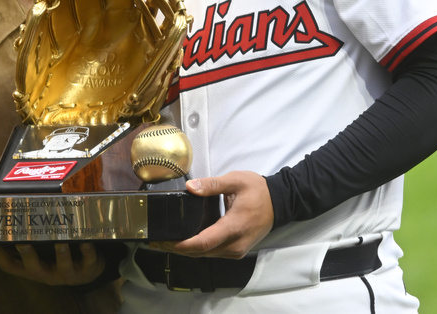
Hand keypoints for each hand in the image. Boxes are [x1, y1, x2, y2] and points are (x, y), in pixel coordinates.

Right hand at [0, 242, 104, 285]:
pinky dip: (87, 250)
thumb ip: (16, 250)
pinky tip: (86, 241)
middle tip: (22, 241)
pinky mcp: (88, 269)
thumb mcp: (36, 258)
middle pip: (34, 268)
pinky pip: (88, 260)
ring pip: (63, 265)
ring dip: (61, 252)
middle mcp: (47, 274)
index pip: (11, 266)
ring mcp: (67, 273)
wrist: (88, 273)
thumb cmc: (56, 259)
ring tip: (60, 240)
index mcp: (32, 270)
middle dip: (28, 255)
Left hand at [150, 171, 273, 258]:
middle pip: (200, 253)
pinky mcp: (236, 251)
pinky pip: (212, 252)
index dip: (181, 245)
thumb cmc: (258, 191)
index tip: (163, 241)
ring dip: (186, 250)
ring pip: (205, 255)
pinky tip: (185, 239)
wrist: (279, 203)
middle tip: (157, 240)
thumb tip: (191, 187)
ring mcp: (236, 251)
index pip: (203, 243)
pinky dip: (197, 248)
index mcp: (234, 227)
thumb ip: (212, 185)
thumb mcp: (235, 181)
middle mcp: (234, 245)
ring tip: (166, 240)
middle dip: (177, 248)